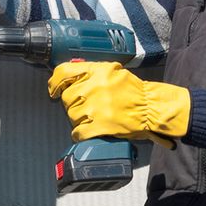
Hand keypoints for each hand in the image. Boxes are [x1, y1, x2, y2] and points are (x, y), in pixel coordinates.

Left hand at [47, 61, 189, 147]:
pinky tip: (90, 130)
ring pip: (72, 115)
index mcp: (97, 72)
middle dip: (74, 104)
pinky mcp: (100, 126)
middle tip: (86, 106)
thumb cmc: (133, 91)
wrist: (151, 109)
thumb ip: (92, 71)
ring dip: (80, 119)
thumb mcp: (113, 72)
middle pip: (67, 98)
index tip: (53, 90)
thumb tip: (70, 74)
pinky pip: (78, 131)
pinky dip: (81, 133)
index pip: (64, 73)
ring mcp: (96, 107)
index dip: (55, 83)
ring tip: (94, 117)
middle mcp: (94, 87)